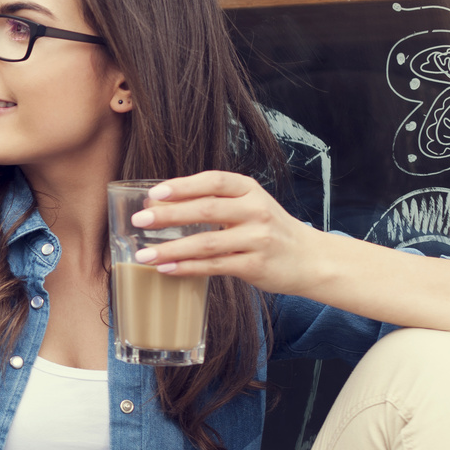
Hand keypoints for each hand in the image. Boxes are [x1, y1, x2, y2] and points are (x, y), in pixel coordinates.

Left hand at [127, 171, 322, 295]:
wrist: (309, 258)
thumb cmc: (268, 229)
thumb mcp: (249, 205)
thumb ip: (216, 201)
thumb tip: (162, 203)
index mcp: (249, 190)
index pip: (213, 181)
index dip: (182, 185)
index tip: (154, 193)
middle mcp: (255, 210)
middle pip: (206, 209)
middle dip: (169, 215)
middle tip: (139, 220)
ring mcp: (257, 238)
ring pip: (207, 242)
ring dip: (171, 248)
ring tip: (144, 253)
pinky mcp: (255, 265)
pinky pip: (215, 266)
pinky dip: (187, 268)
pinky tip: (166, 268)